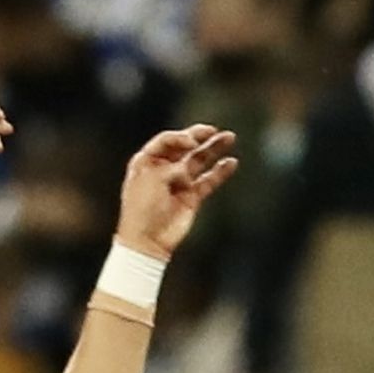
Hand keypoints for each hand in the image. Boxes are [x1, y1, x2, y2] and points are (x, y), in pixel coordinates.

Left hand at [116, 124, 237, 261]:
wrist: (147, 241)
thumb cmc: (142, 210)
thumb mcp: (152, 180)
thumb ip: (173, 167)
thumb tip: (187, 170)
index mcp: (146, 162)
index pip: (166, 141)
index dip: (179, 137)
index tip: (190, 143)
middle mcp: (163, 169)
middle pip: (184, 147)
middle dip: (199, 136)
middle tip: (212, 130)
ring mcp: (179, 183)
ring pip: (199, 160)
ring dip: (214, 148)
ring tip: (229, 137)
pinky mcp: (192, 197)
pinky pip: (208, 180)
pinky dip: (220, 171)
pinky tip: (231, 162)